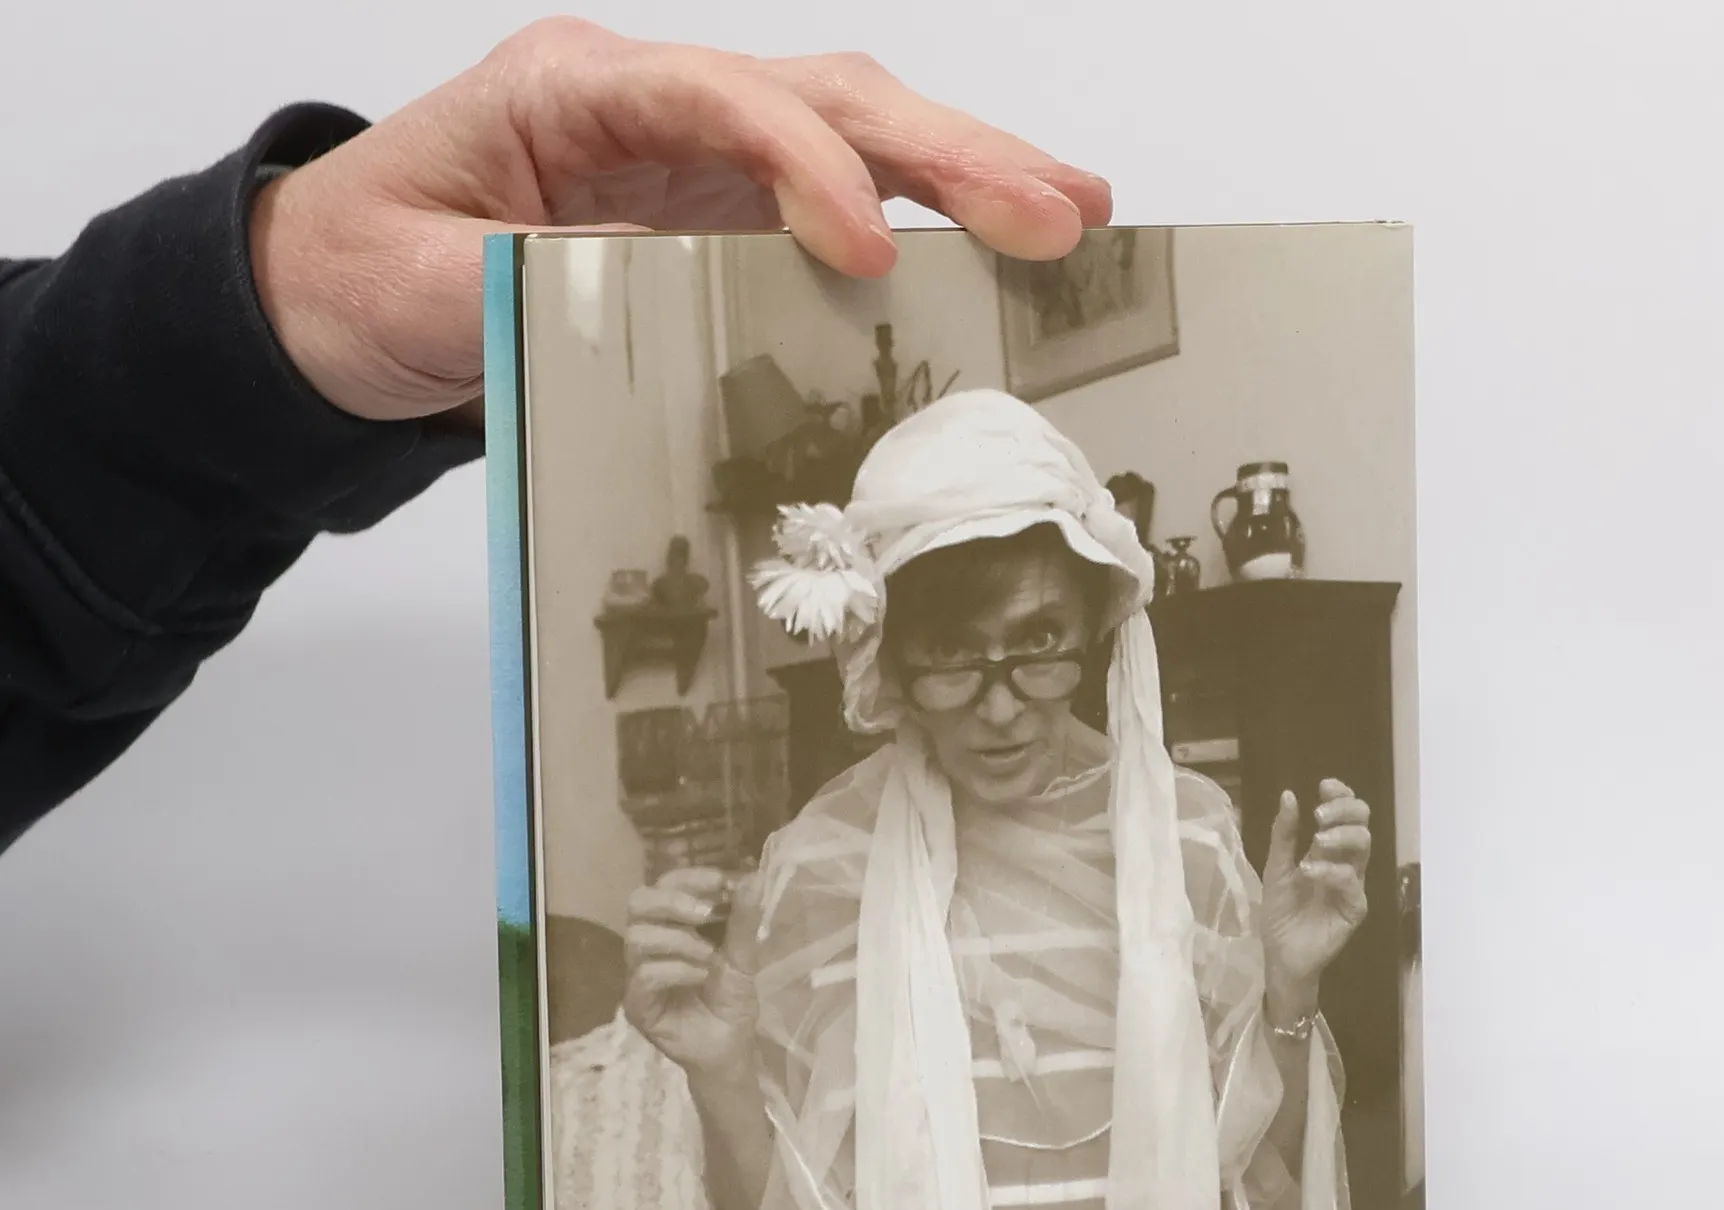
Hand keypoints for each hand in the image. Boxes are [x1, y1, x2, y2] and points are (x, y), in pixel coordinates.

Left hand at [249, 21, 1110, 420]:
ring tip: (1073, 212)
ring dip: (969, 168)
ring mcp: (701, 155)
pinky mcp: (725, 214)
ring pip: (857, 132)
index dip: (804, 165)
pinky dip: (928, 213)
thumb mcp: (435, 286)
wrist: (339, 293)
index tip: (865, 251)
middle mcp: (654, 103)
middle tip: (1050, 211)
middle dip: (944, 151)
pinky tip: (1004, 239)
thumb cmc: (371, 272)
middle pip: (824, 95)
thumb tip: (666, 285)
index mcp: (573, 90)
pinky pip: (845, 198)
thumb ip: (544, 277)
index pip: (717, 97)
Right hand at [622, 867, 760, 1082]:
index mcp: (671, 925)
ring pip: (637, 937)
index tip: (721, 883)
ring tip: (709, 957)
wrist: (731, 1046)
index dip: (688, 878)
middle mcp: (649, 943)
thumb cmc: (731, 999)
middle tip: (706, 913)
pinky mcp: (636, 1004)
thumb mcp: (743, 956)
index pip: (663, 885)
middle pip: (637, 902)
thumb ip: (743, 920)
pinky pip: (645, 974)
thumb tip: (753, 877)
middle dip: (673, 901)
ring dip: (679, 940)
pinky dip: (677, 969)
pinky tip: (701, 977)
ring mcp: (638, 973)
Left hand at [1260, 780, 1370, 1014]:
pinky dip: (1331, 871)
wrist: (1281, 954)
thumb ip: (1284, 835)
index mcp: (1327, 850)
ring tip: (1317, 842)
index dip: (1340, 795)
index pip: (1345, 814)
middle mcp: (1344, 862)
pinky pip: (1352, 882)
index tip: (1323, 786)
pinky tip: (1310, 872)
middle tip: (1319, 817)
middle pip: (1361, 824)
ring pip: (1364, 847)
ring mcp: (1352, 884)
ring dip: (1340, 837)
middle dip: (1344, 811)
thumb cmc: (1280, 913)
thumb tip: (1290, 795)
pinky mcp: (1355, 907)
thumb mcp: (1275, 869)